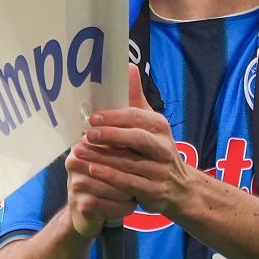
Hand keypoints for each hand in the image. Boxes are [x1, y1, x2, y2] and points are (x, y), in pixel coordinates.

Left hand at [70, 66, 196, 222]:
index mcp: (160, 127)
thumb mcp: (150, 124)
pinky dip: (110, 178)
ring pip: (129, 163)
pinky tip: (92, 171)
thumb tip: (127, 67)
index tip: (92, 118)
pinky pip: (129, 184)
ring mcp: (160, 170)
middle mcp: (163, 147)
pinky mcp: (154, 191)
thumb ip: (136, 99)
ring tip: (79, 153)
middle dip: (111, 135)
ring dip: (103, 158)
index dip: (114, 117)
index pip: (137, 118)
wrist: (179, 188)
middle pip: (136, 138)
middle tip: (87, 134)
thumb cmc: (156, 150)